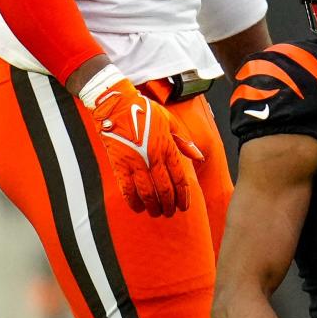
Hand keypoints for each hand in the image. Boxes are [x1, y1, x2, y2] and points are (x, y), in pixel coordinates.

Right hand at [83, 73, 202, 216]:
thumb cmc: (144, 111)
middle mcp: (153, 158)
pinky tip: (138, 208)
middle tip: (170, 213)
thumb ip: (185, 141)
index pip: (180, 178)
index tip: (184, 207)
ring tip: (156, 213)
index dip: (183, 196)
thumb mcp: (170, 121)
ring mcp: (136, 163)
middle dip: (169, 205)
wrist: (116, 104)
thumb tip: (200, 157)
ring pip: (148, 193)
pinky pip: (127, 189)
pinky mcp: (119, 165)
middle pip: (165, 190)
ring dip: (153, 206)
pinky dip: (133, 201)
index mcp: (167, 148)